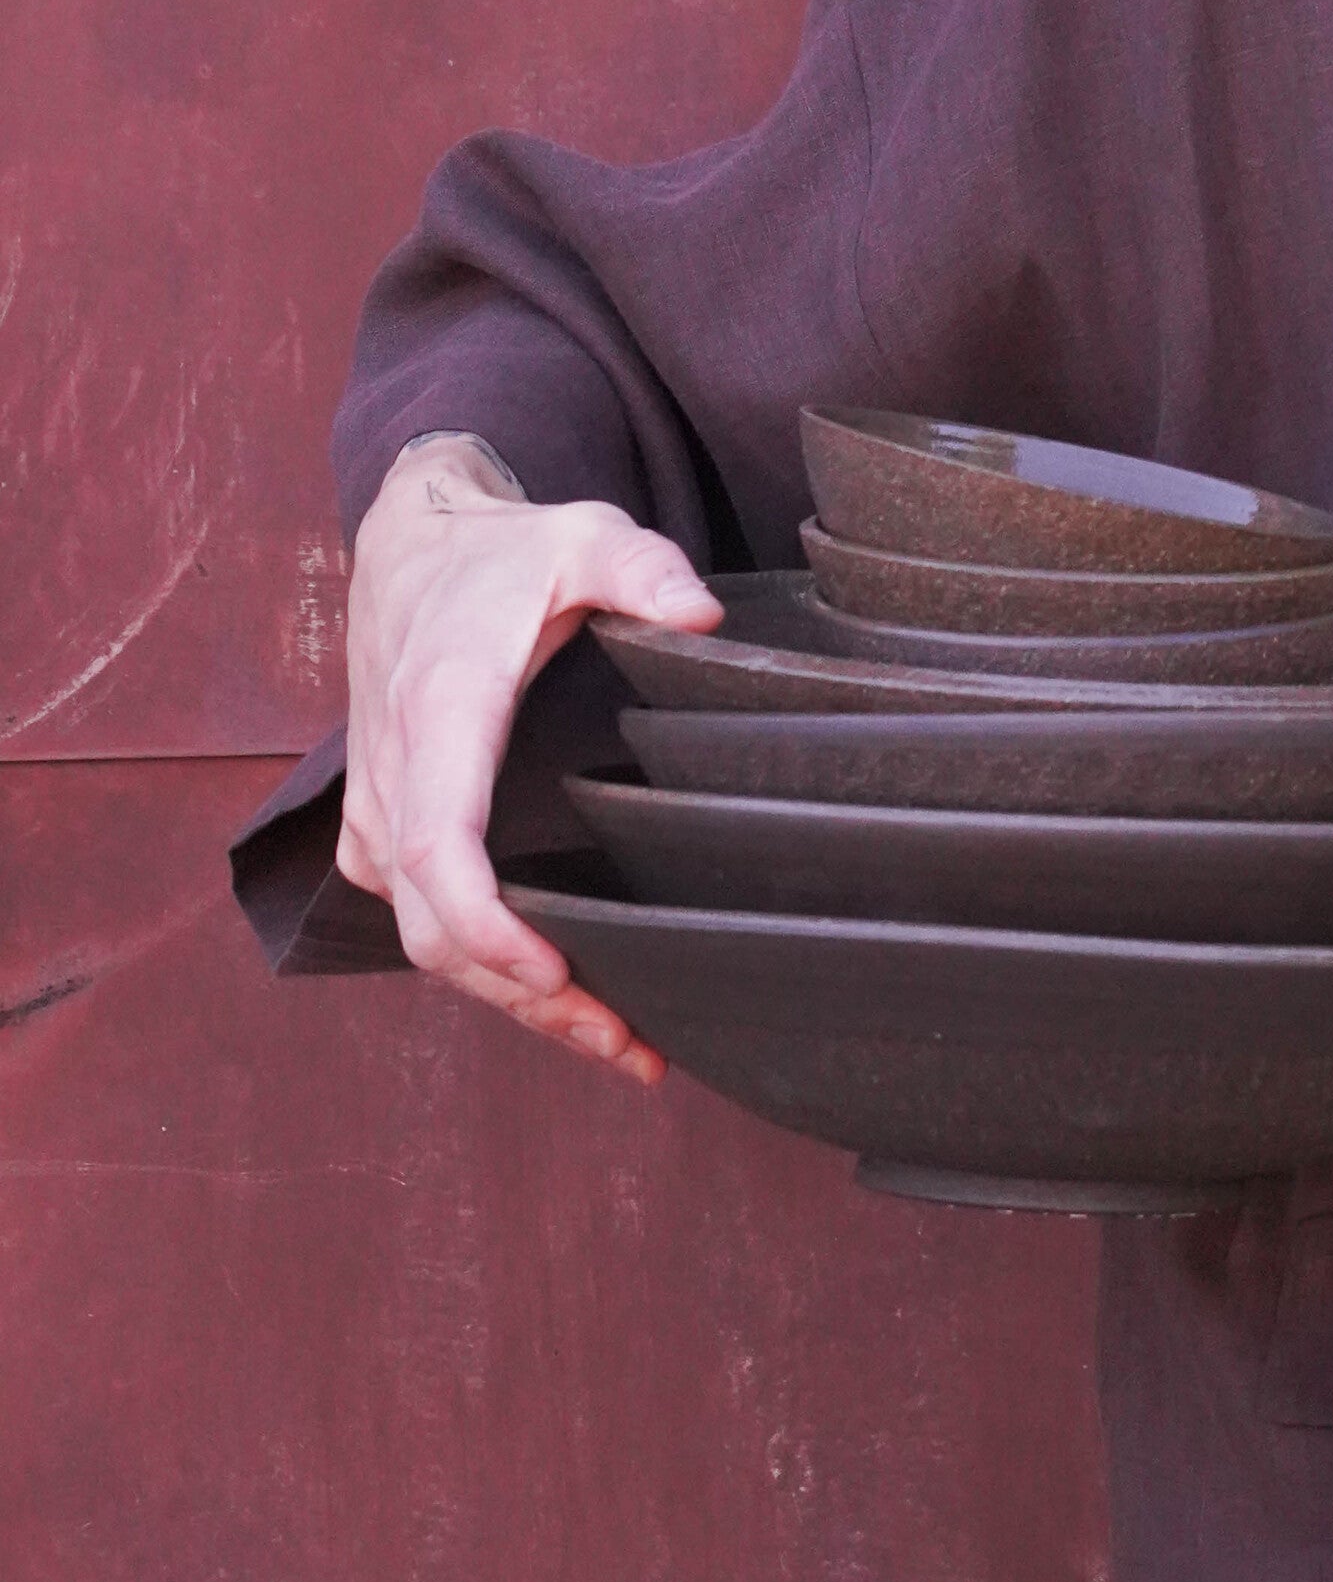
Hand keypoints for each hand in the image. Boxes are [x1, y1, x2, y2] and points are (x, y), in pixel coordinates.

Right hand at [336, 438, 723, 1080]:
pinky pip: (420, 920)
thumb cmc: (501, 553)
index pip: (441, 847)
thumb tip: (703, 618)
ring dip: (513, 999)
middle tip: (632, 1045)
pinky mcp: (383, 828)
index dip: (491, 929)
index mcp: (439, 713)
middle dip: (529, 998)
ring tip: (617, 1042)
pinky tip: (559, 995)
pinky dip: (482, 969)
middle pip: (436, 928)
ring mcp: (378, 811)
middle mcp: (392, 777)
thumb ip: (644, 569)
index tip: (559, 975)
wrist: (410, 544)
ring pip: (426, 940)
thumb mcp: (582, 536)